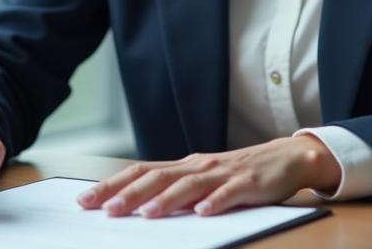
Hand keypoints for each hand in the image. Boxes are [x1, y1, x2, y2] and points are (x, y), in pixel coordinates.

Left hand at [75, 134, 341, 217]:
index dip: (112, 185)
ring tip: (147, 214)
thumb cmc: (239, 172)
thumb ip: (174, 190)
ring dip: (167, 200)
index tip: (84, 200)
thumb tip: (134, 206)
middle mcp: (199, 166)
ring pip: (190, 185)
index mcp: (184, 166)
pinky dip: (216, 202)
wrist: (287, 157)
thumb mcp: (202, 179)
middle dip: (130, 194)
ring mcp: (224, 174)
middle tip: (106, 210)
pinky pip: (230, 194)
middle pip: (159, 177)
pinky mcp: (248, 184)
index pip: (141, 172)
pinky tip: (203, 212)